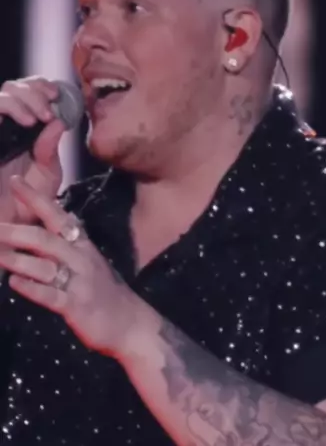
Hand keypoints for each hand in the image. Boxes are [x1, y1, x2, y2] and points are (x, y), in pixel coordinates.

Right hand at [0, 76, 65, 223]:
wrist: (10, 230)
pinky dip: (10, 107)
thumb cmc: (28, 205)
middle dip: (33, 89)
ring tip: (39, 116)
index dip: (40, 86)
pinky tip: (27, 121)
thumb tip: (58, 122)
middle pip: (12, 88)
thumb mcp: (47, 174)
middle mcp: (4, 130)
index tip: (56, 94)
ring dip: (23, 97)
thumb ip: (50, 148)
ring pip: (1, 94)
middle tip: (49, 106)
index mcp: (22, 133)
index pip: (26, 94)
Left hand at [0, 175, 142, 356]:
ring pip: (45, 266)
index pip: (57, 215)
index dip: (36, 198)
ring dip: (17, 259)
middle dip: (16, 231)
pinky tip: (13, 283)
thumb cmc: (105, 293)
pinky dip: (32, 288)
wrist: (131, 324)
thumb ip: (65, 247)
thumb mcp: (88, 263)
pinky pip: (51, 295)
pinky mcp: (77, 306)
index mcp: (82, 245)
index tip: (14, 181)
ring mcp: (80, 282)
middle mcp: (81, 258)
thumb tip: (35, 232)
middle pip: (46, 238)